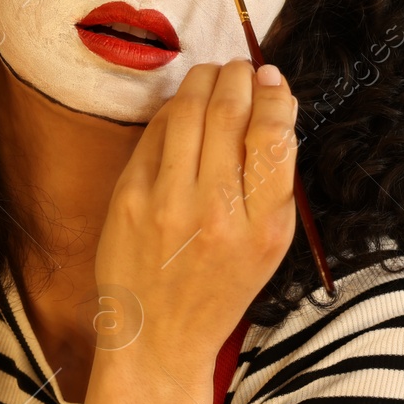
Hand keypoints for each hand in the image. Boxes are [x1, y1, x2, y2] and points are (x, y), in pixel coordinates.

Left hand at [95, 59, 299, 362]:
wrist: (159, 335)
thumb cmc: (220, 286)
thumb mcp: (269, 245)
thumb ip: (275, 182)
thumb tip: (273, 105)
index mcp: (262, 227)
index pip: (274, 136)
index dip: (275, 95)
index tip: (272, 79)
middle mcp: (215, 211)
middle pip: (228, 112)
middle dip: (238, 76)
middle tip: (242, 68)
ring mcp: (166, 203)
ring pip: (187, 111)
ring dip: (204, 80)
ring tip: (215, 75)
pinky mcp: (128, 198)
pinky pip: (154, 133)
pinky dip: (173, 109)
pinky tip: (184, 106)